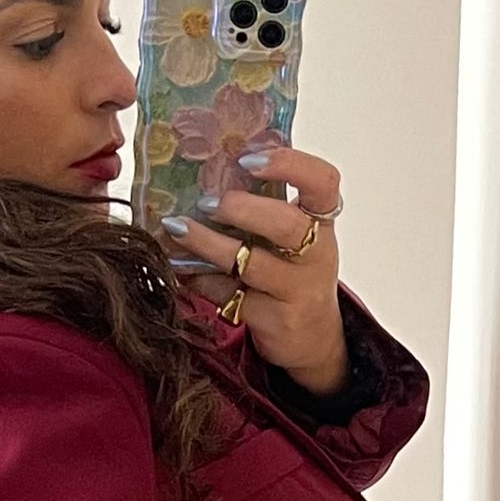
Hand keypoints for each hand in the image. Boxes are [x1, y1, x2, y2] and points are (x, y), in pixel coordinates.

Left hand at [162, 145, 346, 392]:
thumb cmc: (294, 273)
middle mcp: (316, 255)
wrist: (312, 340)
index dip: (289, 164)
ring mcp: (296, 291)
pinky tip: (180, 266)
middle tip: (207, 201)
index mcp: (322, 223)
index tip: (248, 160)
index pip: (322, 182)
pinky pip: (228, 296)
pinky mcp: (272, 321)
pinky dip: (199, 279)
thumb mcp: (296, 237)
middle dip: (242, 209)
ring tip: (176, 227)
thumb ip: (270, 204)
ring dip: (207, 243)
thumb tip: (213, 164)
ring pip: (250, 264)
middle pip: (286, 225)